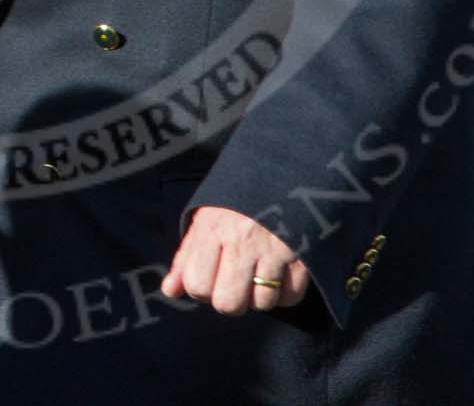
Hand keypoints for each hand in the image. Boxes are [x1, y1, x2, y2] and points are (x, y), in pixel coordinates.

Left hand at [161, 204, 309, 314]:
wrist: (282, 170)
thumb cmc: (236, 202)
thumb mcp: (205, 219)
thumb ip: (186, 257)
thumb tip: (169, 291)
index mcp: (213, 229)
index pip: (197, 285)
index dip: (201, 289)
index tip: (211, 276)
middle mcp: (242, 240)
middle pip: (229, 303)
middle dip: (231, 300)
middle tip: (235, 283)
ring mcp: (274, 248)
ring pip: (262, 303)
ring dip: (260, 297)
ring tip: (259, 275)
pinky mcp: (303, 253)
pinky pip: (291, 296)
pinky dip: (286, 293)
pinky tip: (280, 275)